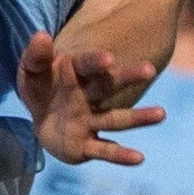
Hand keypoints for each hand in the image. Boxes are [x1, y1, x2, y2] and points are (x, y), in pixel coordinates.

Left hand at [17, 32, 164, 165]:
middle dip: (128, 78)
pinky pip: (104, 150)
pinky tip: (139, 158)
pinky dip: (120, 155)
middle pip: (110, 86)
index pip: (87, 64)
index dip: (96, 61)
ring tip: (161, 114)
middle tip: (149, 70)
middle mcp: (88, 96)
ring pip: (116, 119)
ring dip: (138, 117)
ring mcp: (90, 121)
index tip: (108, 58)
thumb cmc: (41, 87)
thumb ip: (36, 55)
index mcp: (75, 74)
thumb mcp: (32, 70)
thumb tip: (41, 36)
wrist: (42, 117)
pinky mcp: (86, 146)